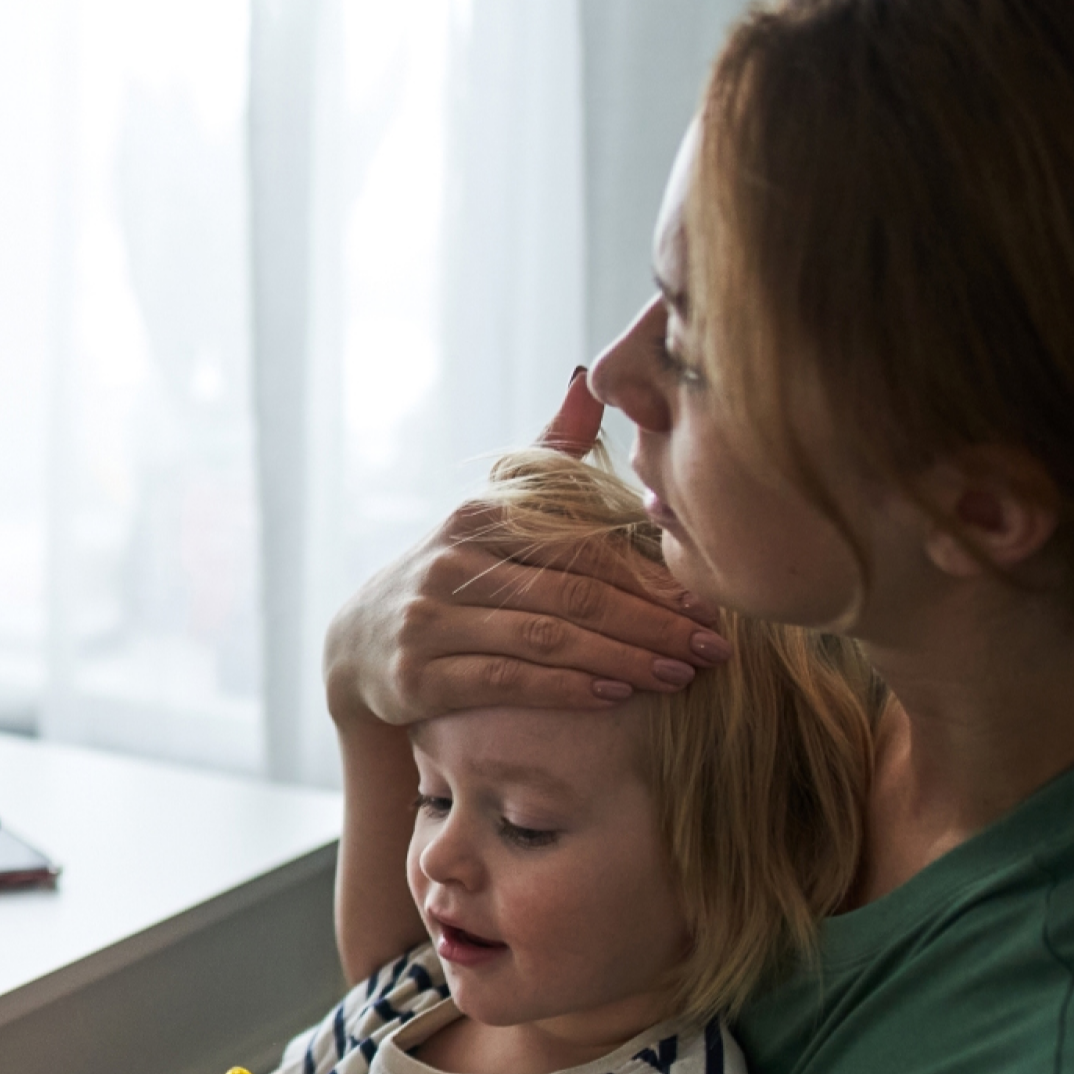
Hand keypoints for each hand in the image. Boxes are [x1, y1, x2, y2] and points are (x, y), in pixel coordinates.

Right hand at [322, 369, 728, 728]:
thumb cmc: (452, 575)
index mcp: (479, 516)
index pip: (582, 544)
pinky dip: (566, 689)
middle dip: (652, 624)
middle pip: (572, 593)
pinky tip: (615, 695)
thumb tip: (591, 377)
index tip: (709, 603)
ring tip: (679, 676)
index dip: (651, 575)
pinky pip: (506, 682)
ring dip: (622, 659)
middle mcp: (450, 562)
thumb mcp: (490, 510)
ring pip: (546, 640)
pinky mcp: (417, 676)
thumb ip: (547, 451)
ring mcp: (429, 620)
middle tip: (713, 648)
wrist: (359, 646)